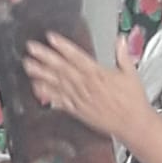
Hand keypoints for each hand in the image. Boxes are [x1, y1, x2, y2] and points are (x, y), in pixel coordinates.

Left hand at [22, 31, 151, 142]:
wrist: (132, 124)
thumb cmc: (132, 101)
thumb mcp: (131, 74)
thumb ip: (123, 56)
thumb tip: (121, 40)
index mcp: (98, 74)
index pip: (77, 56)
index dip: (63, 46)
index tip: (50, 37)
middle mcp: (86, 86)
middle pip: (62, 68)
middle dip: (45, 57)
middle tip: (31, 48)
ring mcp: (80, 99)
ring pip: (57, 83)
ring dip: (41, 74)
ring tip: (28, 65)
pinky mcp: (77, 110)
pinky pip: (59, 101)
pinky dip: (47, 94)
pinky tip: (36, 88)